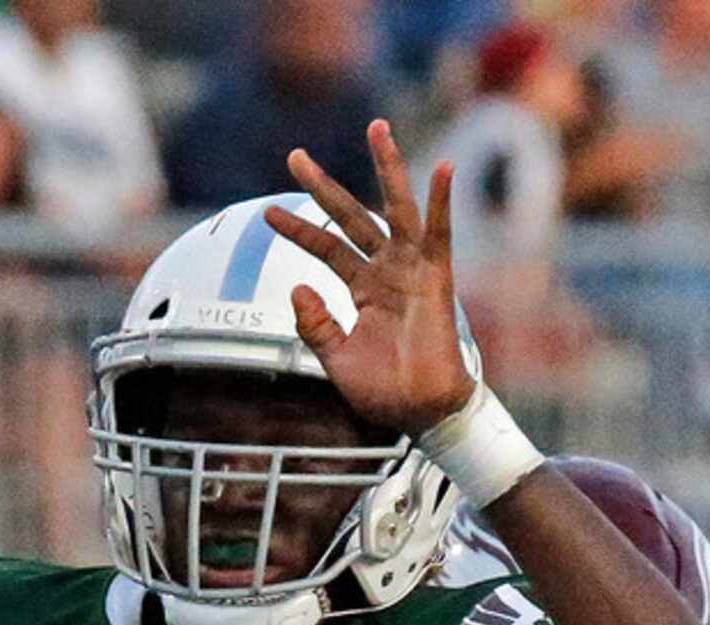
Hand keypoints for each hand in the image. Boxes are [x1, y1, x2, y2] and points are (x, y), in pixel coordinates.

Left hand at [261, 120, 476, 438]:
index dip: (297, 229)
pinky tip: (442, 167)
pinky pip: (440, 234)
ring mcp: (411, 270)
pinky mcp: (438, 279)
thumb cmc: (384, 391)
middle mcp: (385, 270)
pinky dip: (442, 201)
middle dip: (323, 186)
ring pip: (395, 209)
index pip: (324, 248)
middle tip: (295, 155)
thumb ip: (313, 324)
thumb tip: (296, 288)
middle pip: (350, 216)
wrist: (421, 413)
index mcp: (361, 288)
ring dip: (387, 168)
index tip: (267, 211)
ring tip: (376, 127)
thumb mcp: (334, 358)